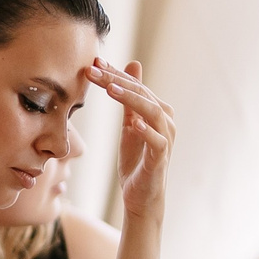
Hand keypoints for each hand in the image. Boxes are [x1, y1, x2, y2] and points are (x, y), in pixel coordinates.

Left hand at [84, 59, 174, 223]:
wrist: (141, 196)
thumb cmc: (136, 160)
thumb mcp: (130, 125)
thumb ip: (129, 99)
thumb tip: (132, 66)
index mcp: (157, 111)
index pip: (135, 86)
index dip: (115, 73)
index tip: (93, 63)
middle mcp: (166, 121)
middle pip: (142, 94)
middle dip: (117, 80)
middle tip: (93, 70)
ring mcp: (165, 139)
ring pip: (153, 112)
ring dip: (131, 99)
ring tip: (111, 88)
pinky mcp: (161, 159)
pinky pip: (157, 142)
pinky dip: (147, 131)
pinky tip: (134, 123)